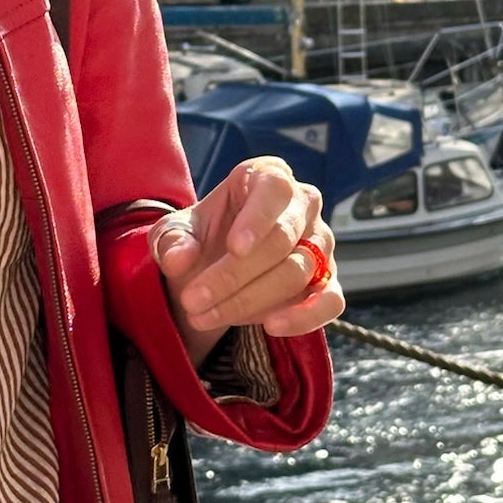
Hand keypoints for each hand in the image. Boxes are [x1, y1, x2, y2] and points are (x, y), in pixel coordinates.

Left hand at [151, 157, 342, 348]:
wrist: (212, 269)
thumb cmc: (200, 238)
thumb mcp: (175, 233)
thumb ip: (172, 241)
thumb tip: (179, 259)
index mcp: (266, 176)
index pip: (274, 190)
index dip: (257, 219)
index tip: (235, 247)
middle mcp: (302, 204)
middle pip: (281, 239)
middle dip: (233, 275)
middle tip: (193, 300)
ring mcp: (320, 243)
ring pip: (297, 272)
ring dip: (250, 300)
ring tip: (205, 316)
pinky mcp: (327, 281)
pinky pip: (330, 300)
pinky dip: (305, 316)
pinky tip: (271, 326)